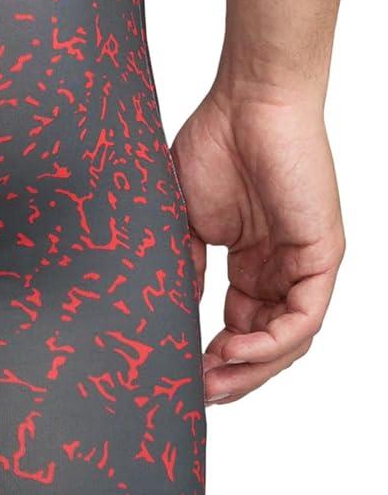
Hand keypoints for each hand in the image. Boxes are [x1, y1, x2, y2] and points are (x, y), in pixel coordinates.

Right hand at [171, 86, 344, 404]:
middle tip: (198, 394)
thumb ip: (186, 269)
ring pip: (289, 340)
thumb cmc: (214, 143)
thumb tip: (172, 314)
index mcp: (251, 262)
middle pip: (266, 343)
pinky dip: (273, 342)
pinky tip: (238, 350)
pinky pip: (304, 317)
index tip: (181, 375)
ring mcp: (304, 263)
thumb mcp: (185, 222)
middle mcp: (281, 269)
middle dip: (234, 375)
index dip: (213, 357)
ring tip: (214, 380)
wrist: (247, 101)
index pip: (239, 327)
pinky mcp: (322, 254)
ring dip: (253, 368)